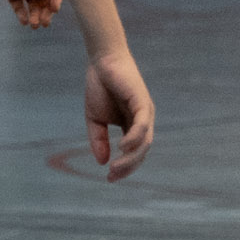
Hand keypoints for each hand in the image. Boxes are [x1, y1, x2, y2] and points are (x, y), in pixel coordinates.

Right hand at [85, 48, 154, 181]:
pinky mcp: (142, 101)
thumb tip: (102, 162)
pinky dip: (134, 138)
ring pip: (145, 142)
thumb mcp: (94, 119)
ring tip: (116, 167)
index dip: (124, 167)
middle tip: (112, 175)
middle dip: (128, 167)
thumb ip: (98, 140)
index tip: (109, 179)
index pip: (134, 152)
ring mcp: (145, 111)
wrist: (101, 60)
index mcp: (133, 125)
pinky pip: (142, 125)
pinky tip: (122, 147)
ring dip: (131, 157)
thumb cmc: (100, 86)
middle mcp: (143, 120)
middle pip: (142, 151)